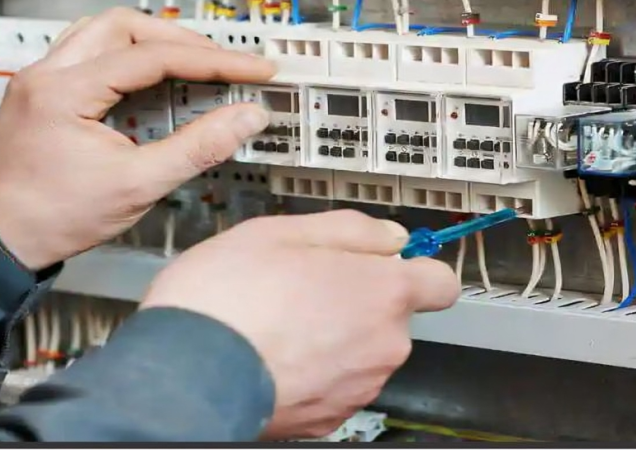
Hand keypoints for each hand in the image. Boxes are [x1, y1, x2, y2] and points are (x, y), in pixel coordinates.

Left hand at [0, 8, 275, 269]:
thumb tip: (243, 120)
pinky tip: (155, 87)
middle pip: (127, 27)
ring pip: (107, 34)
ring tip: (196, 69)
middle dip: (184, 43)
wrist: (5, 240)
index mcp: (65, 92)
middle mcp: (48, 75)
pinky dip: (133, 62)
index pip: (153, 57)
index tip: (250, 69)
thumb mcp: (139, 185)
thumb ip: (198, 147)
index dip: (213, 61)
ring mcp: (44, 81)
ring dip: (155, 45)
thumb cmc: (53, 217)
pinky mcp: (49, 94)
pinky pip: (95, 56)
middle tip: (226, 65)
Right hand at [140, 209, 459, 439]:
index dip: (418, 267)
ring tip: (283, 320)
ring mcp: (359, 385)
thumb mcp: (283, 231)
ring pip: (364, 349)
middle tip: (309, 284)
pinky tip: (277, 354)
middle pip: (394, 315)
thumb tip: (389, 236)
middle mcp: (382, 343)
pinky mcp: (331, 417)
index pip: (441, 281)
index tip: (395, 263)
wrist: (184, 375)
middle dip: (361, 298)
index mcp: (381, 291)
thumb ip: (351, 229)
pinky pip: (338, 383)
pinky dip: (317, 369)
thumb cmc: (226, 301)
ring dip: (337, 334)